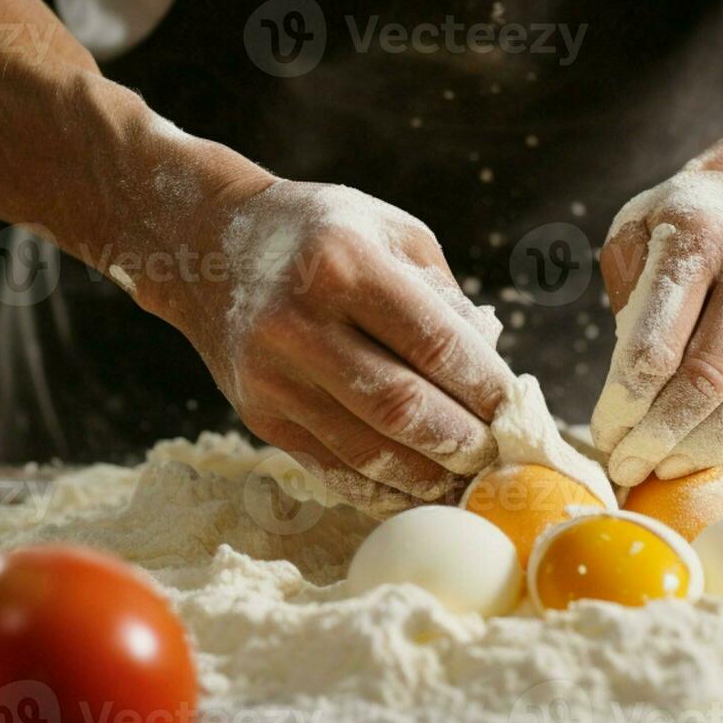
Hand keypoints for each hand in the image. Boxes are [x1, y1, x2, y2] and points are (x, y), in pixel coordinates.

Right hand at [144, 177, 514, 517]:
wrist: (207, 246)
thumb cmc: (319, 233)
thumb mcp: (389, 232)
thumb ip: (444, 296)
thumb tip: (493, 363)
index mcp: (343, 264)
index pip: (433, 343)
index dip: (484, 386)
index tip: (515, 408)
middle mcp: (299, 323)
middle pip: (401, 408)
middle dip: (462, 441)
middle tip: (498, 454)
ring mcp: (273, 376)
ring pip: (367, 451)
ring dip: (428, 477)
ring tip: (468, 480)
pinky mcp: (259, 415)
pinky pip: (332, 469)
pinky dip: (383, 490)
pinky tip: (419, 490)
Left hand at [592, 170, 722, 486]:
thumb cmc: (678, 230)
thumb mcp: (633, 237)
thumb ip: (626, 303)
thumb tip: (629, 398)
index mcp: (701, 241)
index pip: (658, 347)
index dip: (625, 402)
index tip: (602, 433)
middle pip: (705, 384)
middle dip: (657, 438)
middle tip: (623, 466)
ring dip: (693, 453)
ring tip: (655, 468)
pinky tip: (692, 450)